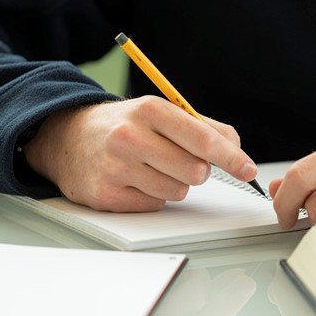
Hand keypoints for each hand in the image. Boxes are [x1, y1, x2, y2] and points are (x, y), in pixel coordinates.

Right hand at [22, 96, 257, 211]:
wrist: (67, 138)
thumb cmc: (124, 126)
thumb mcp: (159, 113)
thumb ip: (202, 127)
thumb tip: (235, 147)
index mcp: (149, 110)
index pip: (202, 138)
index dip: (230, 157)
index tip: (247, 168)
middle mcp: (130, 136)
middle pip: (195, 171)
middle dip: (196, 170)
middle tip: (178, 160)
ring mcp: (116, 168)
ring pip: (177, 191)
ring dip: (172, 183)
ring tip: (150, 167)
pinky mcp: (107, 195)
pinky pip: (154, 204)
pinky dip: (151, 196)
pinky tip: (134, 180)